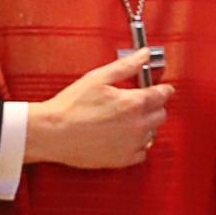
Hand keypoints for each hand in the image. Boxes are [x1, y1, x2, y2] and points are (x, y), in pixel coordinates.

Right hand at [25, 50, 174, 169]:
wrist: (52, 133)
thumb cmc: (71, 106)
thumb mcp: (98, 78)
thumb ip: (126, 66)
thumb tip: (144, 54)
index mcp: (134, 103)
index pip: (162, 95)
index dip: (163, 90)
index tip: (161, 89)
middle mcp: (138, 125)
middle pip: (161, 115)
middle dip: (154, 107)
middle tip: (138, 103)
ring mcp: (132, 145)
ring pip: (152, 133)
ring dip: (145, 126)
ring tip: (126, 120)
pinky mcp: (123, 160)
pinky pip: (142, 153)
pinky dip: (137, 146)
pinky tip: (124, 138)